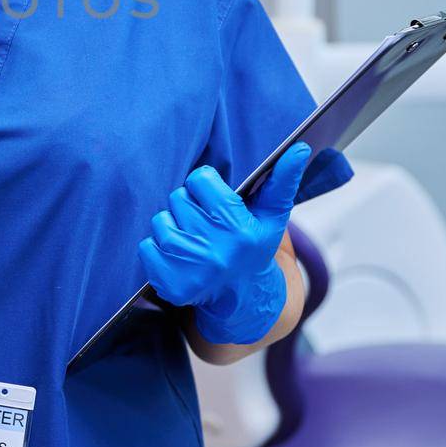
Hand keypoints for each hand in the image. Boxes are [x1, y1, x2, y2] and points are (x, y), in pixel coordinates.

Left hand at [137, 142, 310, 344]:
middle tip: (205, 224)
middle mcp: (214, 249)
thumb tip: (299, 149)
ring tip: (192, 239)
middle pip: (178, 198)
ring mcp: (190, 269)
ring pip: (161, 221)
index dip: (206, 187)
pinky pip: (146, 246)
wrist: (243, 297)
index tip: (215, 202)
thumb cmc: (254, 247)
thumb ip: (283, 180)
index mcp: (238, 228)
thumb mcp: (272, 216)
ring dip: (172, 226)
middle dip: (190, 207)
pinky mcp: (169, 283)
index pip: (199, 179)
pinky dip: (157, 248)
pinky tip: (179, 257)